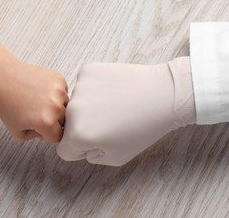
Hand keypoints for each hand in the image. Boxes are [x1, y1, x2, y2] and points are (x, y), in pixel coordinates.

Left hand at [0, 61, 68, 142]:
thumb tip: (48, 133)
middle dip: (53, 121)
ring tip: (39, 101)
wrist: (2, 78)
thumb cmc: (7, 103)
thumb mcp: (17, 132)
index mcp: (46, 122)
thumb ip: (36, 137)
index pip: (58, 136)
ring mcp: (59, 91)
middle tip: (37, 114)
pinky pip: (64, 92)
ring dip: (56, 107)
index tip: (41, 129)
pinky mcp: (59, 79)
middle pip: (64, 121)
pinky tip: (41, 92)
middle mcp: (55, 106)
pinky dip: (56, 94)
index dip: (48, 135)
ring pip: (66, 106)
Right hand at [57, 57, 194, 165]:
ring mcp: (79, 87)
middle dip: (84, 127)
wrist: (163, 95)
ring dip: (89, 107)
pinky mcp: (87, 70)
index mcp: (77, 135)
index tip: (101, 141)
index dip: (83, 150)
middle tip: (111, 123)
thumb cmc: (143, 128)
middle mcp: (72, 110)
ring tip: (115, 105)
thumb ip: (90, 155)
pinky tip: (113, 90)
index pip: (65, 150)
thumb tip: (79, 144)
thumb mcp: (116, 158)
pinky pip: (83, 86)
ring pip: (75, 105)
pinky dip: (94, 89)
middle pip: (68, 126)